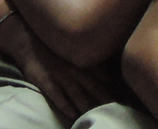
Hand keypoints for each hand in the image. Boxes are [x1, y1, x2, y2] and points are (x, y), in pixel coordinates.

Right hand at [0, 16, 117, 121]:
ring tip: (98, 117)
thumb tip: (112, 75)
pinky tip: (72, 114)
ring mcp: (60, 75)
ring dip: (88, 106)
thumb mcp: (78, 50)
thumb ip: (93, 61)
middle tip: (119, 111)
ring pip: (77, 94)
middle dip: (107, 101)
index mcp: (85, 61)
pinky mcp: (45, 81)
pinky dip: (64, 104)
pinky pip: (56, 95)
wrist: (29, 39)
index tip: (129, 100)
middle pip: (95, 88)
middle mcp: (76, 69)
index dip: (117, 90)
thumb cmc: (57, 47)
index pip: (106, 78)